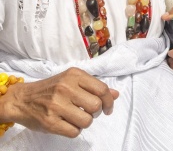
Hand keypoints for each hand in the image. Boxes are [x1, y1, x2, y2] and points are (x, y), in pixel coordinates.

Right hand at [1, 68, 118, 137]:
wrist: (23, 99)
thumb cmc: (52, 88)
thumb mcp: (73, 81)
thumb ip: (94, 86)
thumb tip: (116, 94)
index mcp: (74, 75)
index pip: (101, 89)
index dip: (109, 100)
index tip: (108, 108)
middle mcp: (66, 88)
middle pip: (96, 106)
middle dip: (97, 112)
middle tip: (90, 112)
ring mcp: (57, 105)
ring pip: (87, 120)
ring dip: (86, 121)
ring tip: (77, 117)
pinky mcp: (50, 122)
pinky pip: (74, 131)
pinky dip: (75, 130)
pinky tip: (69, 123)